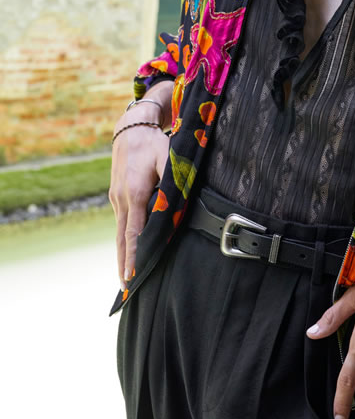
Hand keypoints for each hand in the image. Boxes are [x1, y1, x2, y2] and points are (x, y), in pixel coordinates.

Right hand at [109, 97, 170, 288]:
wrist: (130, 128)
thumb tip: (174, 204)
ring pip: (118, 233)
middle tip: (126, 289)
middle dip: (124, 264)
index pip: (133, 232)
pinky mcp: (117, 196)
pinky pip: (120, 223)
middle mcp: (122, 199)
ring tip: (125, 279)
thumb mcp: (168, 156)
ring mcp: (117, 198)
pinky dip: (122, 241)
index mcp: (135, 192)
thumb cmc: (154, 143)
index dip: (133, 255)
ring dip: (121, 255)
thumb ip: (172, 180)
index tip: (132, 274)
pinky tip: (126, 254)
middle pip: (121, 239)